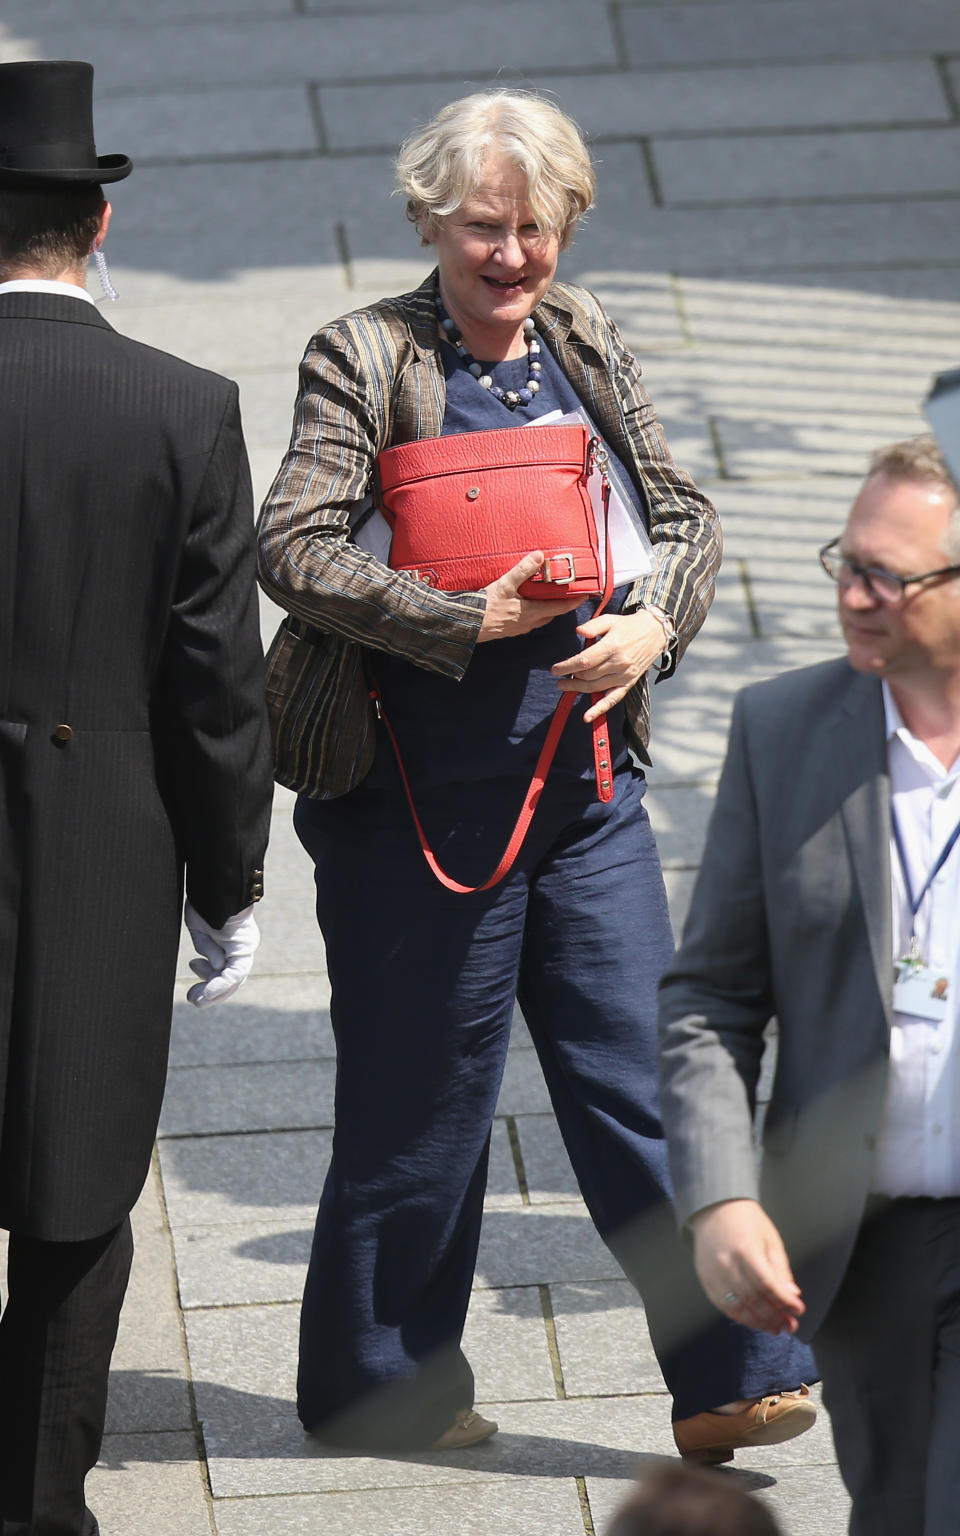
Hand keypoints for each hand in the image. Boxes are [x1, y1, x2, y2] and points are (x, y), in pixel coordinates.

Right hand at [184, 901, 260, 1008]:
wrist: (215, 886)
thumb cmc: (206, 902)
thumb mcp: (201, 929)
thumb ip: (207, 949)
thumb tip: (217, 967)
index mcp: (231, 942)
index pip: (224, 970)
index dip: (209, 981)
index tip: (192, 982)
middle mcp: (241, 947)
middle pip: (231, 979)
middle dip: (212, 992)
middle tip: (194, 1000)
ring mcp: (245, 948)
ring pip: (234, 980)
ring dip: (215, 993)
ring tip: (196, 1000)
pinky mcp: (244, 948)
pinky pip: (234, 973)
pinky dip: (220, 985)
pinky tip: (206, 994)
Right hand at [477, 551, 581, 641]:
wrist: (466, 626)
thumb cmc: (484, 608)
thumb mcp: (504, 585)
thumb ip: (523, 570)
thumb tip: (539, 556)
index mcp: (531, 612)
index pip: (560, 607)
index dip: (574, 601)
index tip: (586, 594)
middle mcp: (529, 623)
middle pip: (552, 614)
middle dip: (561, 605)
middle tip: (567, 593)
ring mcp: (519, 628)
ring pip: (540, 618)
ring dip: (547, 609)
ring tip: (547, 596)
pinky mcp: (510, 630)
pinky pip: (529, 622)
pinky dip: (534, 613)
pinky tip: (526, 605)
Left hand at [551, 609, 668, 722]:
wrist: (656, 633)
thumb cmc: (629, 626)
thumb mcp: (610, 619)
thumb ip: (593, 626)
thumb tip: (578, 631)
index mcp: (612, 646)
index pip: (584, 661)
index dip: (567, 667)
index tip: (555, 669)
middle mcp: (619, 663)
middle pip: (588, 675)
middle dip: (571, 677)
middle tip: (559, 676)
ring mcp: (624, 675)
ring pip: (595, 687)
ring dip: (577, 689)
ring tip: (564, 686)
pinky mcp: (628, 683)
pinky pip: (612, 699)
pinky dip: (599, 710)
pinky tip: (587, 717)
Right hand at [690, 1199, 804, 1334]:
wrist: (715, 1208)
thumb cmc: (747, 1221)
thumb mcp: (770, 1239)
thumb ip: (780, 1269)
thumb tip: (791, 1295)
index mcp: (745, 1250)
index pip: (767, 1284)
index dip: (784, 1301)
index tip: (798, 1310)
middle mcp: (726, 1263)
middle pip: (753, 1299)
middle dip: (774, 1316)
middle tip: (790, 1325)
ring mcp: (713, 1273)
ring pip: (737, 1307)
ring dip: (758, 1322)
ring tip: (775, 1328)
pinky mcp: (705, 1279)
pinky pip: (722, 1305)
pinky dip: (740, 1317)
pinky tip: (754, 1321)